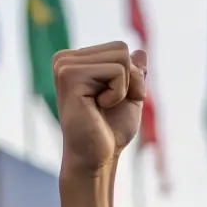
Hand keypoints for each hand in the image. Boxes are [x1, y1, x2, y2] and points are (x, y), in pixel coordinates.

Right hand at [54, 42, 146, 175]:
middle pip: (120, 49)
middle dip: (130, 80)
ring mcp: (65, 65)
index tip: (116, 101)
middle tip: (113, 105)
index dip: (131, 76)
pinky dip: (118, 94)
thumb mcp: (130, 97)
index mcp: (76, 61)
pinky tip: (99, 107)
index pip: (119, 48)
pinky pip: (116, 71)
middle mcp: (66, 59)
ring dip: (124, 88)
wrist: (98, 158)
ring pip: (121, 57)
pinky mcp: (70, 75)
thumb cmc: (111, 132)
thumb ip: (134, 73)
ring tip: (104, 106)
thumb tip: (141, 51)